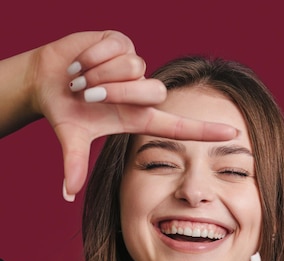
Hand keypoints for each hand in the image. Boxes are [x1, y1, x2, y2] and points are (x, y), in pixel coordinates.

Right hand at [30, 31, 236, 196]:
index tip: (234, 134)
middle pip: (153, 92)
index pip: (179, 127)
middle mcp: (143, 93)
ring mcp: (136, 67)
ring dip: (99, 73)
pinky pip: (117, 47)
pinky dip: (92, 55)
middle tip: (86, 94)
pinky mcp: (123, 42)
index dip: (206, 131)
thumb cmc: (65, 111)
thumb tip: (68, 194)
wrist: (47, 79)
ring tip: (81, 79)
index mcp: (138, 118)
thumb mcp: (71, 137)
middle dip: (115, 91)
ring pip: (134, 68)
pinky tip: (82, 61)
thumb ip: (73, 165)